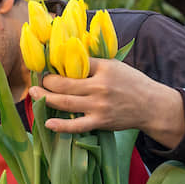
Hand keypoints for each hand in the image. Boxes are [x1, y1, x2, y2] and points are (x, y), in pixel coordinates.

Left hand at [29, 58, 184, 148]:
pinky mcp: (100, 122)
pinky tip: (47, 122)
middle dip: (46, 82)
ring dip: (45, 98)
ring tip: (33, 94)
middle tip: (37, 81)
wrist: (151, 106)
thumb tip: (69, 58)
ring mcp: (99, 106)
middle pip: (64, 84)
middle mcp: (100, 87)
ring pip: (65, 103)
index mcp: (104, 69)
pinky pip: (77, 125)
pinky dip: (61, 125)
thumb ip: (94, 64)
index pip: (75, 64)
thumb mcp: (116, 65)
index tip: (48, 66)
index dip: (58, 65)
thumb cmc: (132, 83)